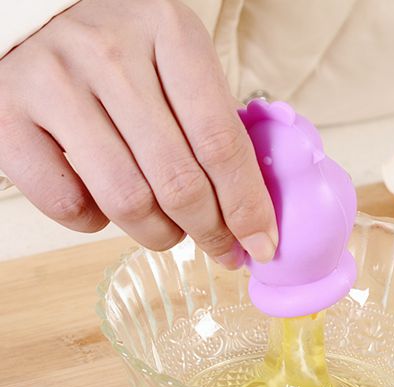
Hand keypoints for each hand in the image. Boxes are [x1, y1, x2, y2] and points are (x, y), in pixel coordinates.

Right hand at [0, 0, 277, 267]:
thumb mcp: (180, 60)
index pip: (221, 143)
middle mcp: (110, 55)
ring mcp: (54, 85)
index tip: (260, 244)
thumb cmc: (125, 47)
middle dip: (210, 232)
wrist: (36, 13)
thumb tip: (249, 208)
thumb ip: (213, 121)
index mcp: (169, 33)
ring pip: (126, 200)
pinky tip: (106, 208)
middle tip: (221, 248)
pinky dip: (95, 224)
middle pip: (178, 180)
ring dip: (159, 234)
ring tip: (169, 232)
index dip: (247, 206)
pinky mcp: (8, 116)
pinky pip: (66, 203)